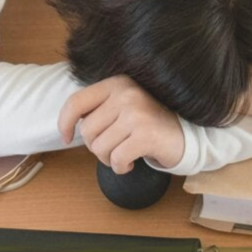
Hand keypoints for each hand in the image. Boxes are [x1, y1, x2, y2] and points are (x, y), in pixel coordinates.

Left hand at [58, 75, 184, 173]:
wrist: (186, 134)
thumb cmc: (148, 123)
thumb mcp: (123, 106)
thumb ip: (99, 108)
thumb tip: (68, 126)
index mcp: (116, 84)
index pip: (76, 102)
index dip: (65, 123)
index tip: (66, 137)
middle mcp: (126, 94)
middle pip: (87, 131)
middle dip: (96, 147)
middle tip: (114, 147)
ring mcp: (136, 113)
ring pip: (99, 148)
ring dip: (109, 159)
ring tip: (124, 154)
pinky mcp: (145, 134)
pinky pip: (117, 159)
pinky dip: (121, 167)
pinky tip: (131, 162)